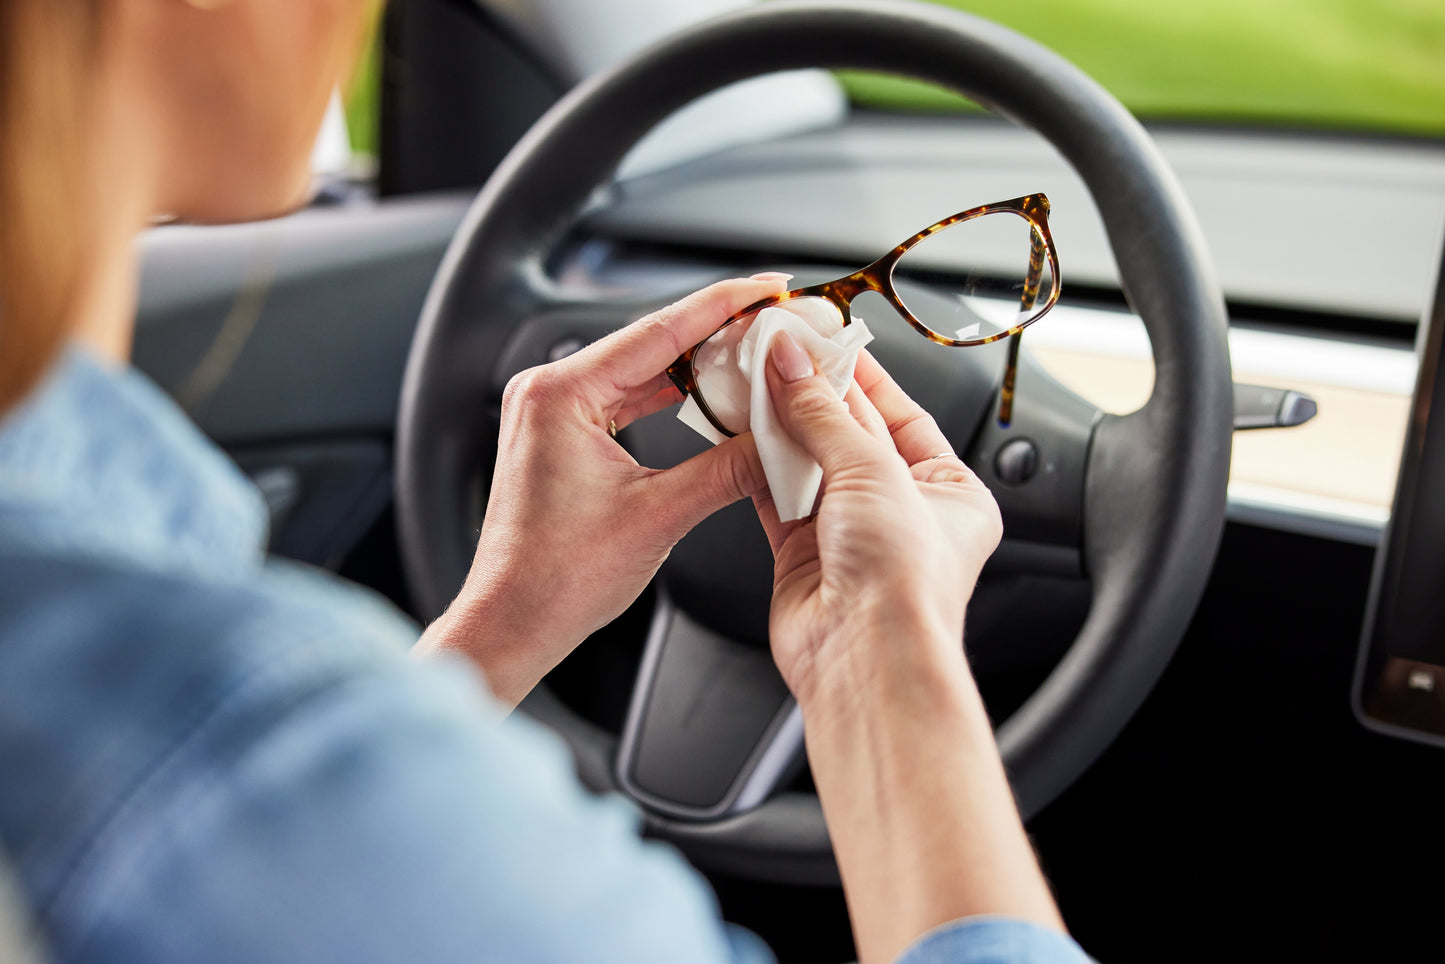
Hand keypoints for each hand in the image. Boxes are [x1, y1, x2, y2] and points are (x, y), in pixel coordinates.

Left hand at [417, 276, 788, 706]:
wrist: (514, 621)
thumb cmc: (558, 578)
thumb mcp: (659, 516)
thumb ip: (727, 469)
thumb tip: (779, 442)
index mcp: (561, 393)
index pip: (659, 330)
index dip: (723, 305)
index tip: (768, 286)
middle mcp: (549, 390)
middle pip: (651, 342)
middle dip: (717, 330)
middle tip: (775, 316)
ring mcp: (552, 411)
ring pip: (641, 368)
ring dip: (697, 364)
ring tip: (755, 350)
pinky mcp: (561, 434)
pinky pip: (626, 397)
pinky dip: (671, 394)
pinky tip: (711, 393)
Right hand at [755, 335, 1002, 706]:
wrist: (865, 658)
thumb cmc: (905, 583)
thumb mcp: (873, 471)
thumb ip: (823, 413)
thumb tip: (792, 362)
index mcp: (951, 491)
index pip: (902, 413)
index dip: (861, 373)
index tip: (822, 339)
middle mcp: (903, 512)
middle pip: (851, 434)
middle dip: (813, 394)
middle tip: (776, 351)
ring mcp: (851, 535)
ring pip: (810, 464)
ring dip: (781, 426)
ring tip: (753, 381)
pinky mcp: (804, 556)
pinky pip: (778, 497)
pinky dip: (759, 466)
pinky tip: (741, 434)